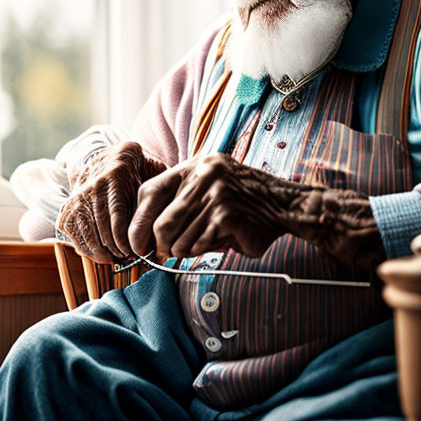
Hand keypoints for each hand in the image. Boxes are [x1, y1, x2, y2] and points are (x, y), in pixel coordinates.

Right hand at [57, 141, 165, 261]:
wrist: (103, 160)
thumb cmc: (134, 172)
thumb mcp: (151, 173)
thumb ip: (159, 191)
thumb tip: (168, 218)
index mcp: (115, 178)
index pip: (117, 217)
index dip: (124, 239)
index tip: (134, 252)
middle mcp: (92, 188)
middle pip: (102, 230)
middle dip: (116, 250)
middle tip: (128, 257)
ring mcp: (76, 200)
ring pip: (88, 237)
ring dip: (103, 253)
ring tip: (117, 257)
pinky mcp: (66, 212)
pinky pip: (76, 239)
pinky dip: (89, 250)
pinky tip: (103, 252)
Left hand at [127, 152, 386, 269]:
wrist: (286, 206)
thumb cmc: (245, 202)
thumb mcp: (211, 188)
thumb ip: (181, 203)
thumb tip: (145, 237)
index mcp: (195, 165)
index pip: (150, 191)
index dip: (138, 221)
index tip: (135, 243)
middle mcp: (203, 174)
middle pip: (161, 222)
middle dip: (160, 246)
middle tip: (165, 255)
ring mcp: (215, 193)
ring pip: (179, 239)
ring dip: (187, 250)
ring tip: (206, 242)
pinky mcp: (226, 214)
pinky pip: (200, 245)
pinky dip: (206, 250)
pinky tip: (223, 240)